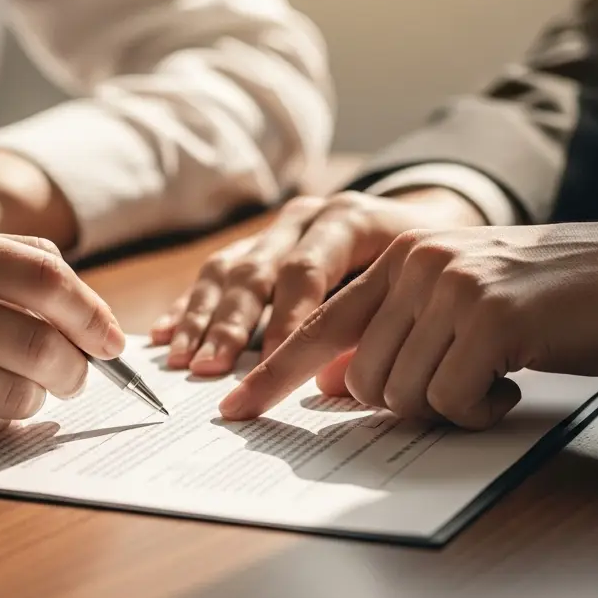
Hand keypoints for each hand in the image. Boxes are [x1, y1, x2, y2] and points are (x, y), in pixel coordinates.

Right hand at [0, 219, 123, 443]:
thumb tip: (80, 298)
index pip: (45, 278)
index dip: (94, 313)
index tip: (112, 338)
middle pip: (39, 344)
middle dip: (77, 367)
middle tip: (79, 371)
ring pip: (14, 393)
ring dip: (37, 396)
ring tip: (27, 385)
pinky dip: (0, 421)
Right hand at [152, 188, 484, 374]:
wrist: (431, 222)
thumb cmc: (430, 264)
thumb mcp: (419, 285)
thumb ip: (380, 323)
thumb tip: (335, 380)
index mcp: (347, 219)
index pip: (306, 271)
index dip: (284, 321)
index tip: (266, 368)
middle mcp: (305, 218)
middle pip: (257, 268)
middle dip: (230, 324)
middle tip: (209, 367)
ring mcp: (277, 228)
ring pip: (227, 268)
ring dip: (201, 317)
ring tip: (181, 358)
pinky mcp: (258, 244)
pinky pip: (216, 273)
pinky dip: (190, 305)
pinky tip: (166, 333)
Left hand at [220, 216, 597, 429]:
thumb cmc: (542, 299)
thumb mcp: (454, 307)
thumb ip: (392, 335)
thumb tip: (334, 386)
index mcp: (397, 260)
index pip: (315, 324)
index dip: (271, 371)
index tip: (235, 407)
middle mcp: (415, 265)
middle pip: (360, 377)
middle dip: (400, 402)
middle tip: (454, 386)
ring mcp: (452, 288)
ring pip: (401, 394)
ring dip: (445, 406)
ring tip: (489, 377)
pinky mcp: (491, 319)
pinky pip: (450, 401)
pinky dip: (477, 411)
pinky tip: (509, 385)